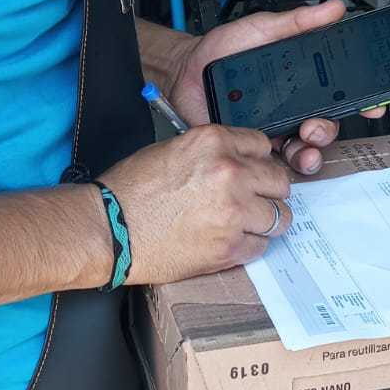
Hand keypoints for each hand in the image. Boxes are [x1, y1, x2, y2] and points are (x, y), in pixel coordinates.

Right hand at [100, 124, 291, 282]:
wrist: (109, 228)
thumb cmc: (131, 190)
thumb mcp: (172, 149)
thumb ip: (212, 152)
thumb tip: (241, 162)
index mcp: (214, 142)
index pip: (263, 146)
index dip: (258, 162)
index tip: (252, 174)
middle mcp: (229, 172)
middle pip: (279, 181)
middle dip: (268, 192)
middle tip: (252, 201)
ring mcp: (233, 211)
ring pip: (279, 217)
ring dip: (264, 221)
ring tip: (243, 224)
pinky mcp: (229, 247)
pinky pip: (261, 246)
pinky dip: (249, 246)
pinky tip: (228, 241)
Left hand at [165, 0, 385, 175]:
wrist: (185, 70)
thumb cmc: (222, 50)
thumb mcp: (263, 29)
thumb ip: (298, 22)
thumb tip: (334, 9)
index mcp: (301, 82)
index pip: (338, 95)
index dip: (360, 102)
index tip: (373, 106)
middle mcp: (292, 108)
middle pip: (325, 127)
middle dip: (328, 131)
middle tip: (317, 126)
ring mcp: (273, 129)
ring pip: (303, 148)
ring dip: (310, 152)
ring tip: (303, 146)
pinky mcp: (253, 145)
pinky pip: (274, 161)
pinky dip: (281, 163)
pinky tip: (276, 155)